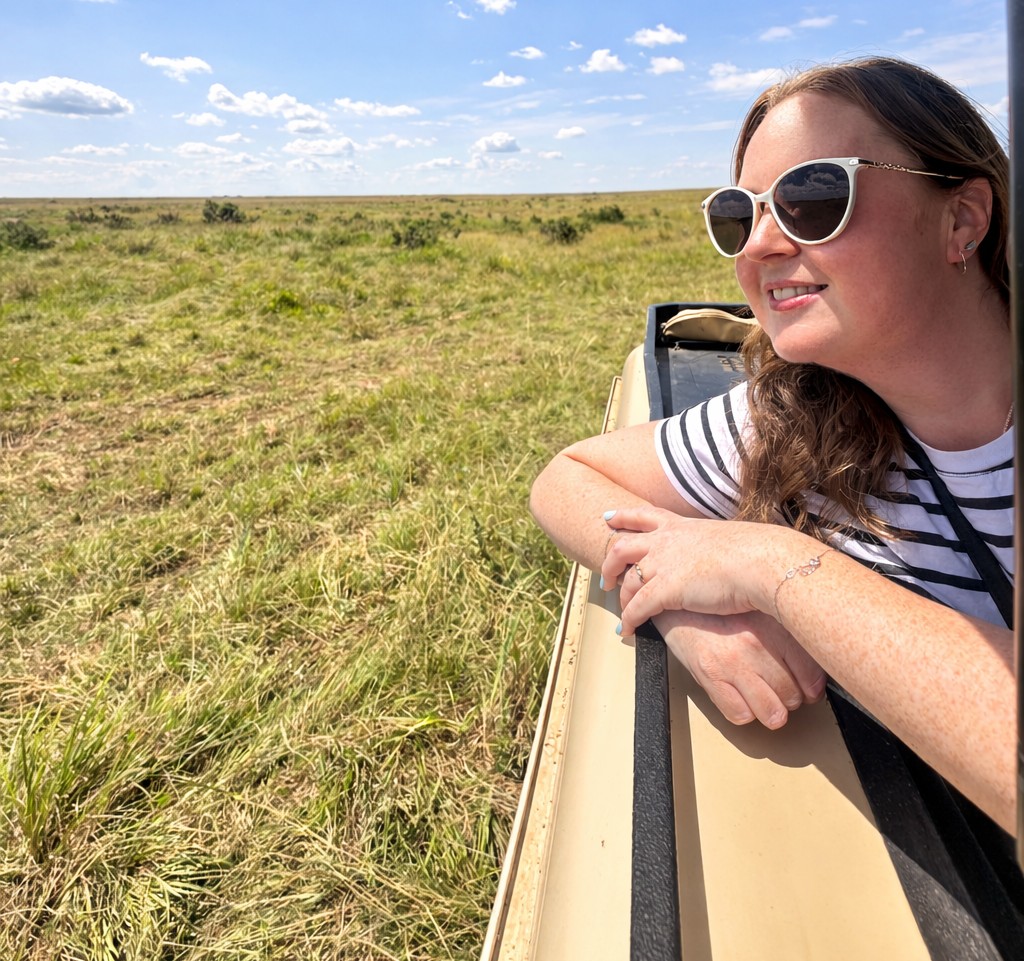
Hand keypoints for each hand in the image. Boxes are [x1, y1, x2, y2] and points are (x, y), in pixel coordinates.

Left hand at [600, 505, 782, 634]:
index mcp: (682, 525)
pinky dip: (629, 621)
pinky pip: (637, 608)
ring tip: (621, 612)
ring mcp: (663, 564)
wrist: (761, 562)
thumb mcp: (729, 539)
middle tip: (606, 579)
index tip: (608, 517)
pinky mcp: (665, 590)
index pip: (644, 515)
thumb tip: (725, 556)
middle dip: (610, 563)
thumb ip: (716, 546)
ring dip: (621, 598)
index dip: (623, 516)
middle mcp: (666, 541)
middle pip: (622, 546)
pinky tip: (627, 631)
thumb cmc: (757, 553)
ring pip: (628, 580)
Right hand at [656, 609, 825, 729]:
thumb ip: (787, 638)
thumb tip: (812, 671)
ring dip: (770, 712)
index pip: (812, 674)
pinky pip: (740, 715)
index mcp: (774, 626)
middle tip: (780, 692)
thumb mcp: (761, 614)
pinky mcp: (709, 675)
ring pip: (771, 712)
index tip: (807, 690)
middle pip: (793, 696)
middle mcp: (756, 644)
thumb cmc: (720, 610)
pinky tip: (740, 697)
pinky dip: (744, 713)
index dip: (812, 689)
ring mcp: (733, 662)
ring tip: (764, 700)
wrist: (679, 602)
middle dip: (789, 700)